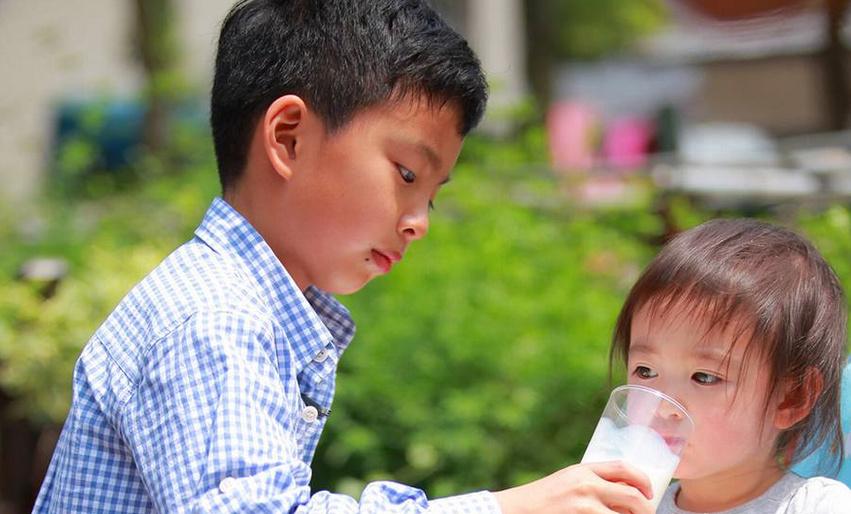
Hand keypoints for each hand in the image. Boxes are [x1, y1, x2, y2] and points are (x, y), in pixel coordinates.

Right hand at [492, 461, 653, 513]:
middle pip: (632, 496)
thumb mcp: (566, 482)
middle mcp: (586, 486)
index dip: (643, 480)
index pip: (623, 468)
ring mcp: (584, 507)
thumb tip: (622, 494)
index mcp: (583, 470)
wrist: (514, 511)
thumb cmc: (540, 500)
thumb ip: (590, 483)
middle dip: (647, 509)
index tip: (650, 492)